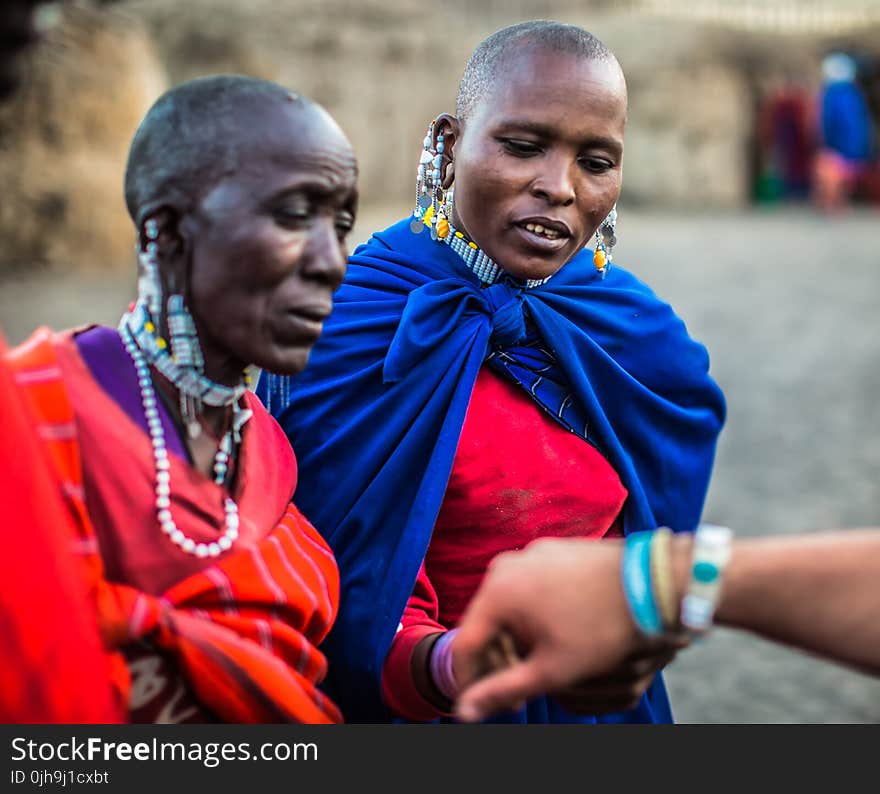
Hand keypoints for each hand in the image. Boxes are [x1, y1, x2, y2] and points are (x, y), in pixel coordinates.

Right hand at [452, 537, 679, 721]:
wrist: (652, 582)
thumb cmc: (601, 628)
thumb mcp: (551, 670)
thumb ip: (502, 690)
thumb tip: (464, 711)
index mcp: (498, 591)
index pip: (464, 644)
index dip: (470, 681)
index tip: (482, 705)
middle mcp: (507, 565)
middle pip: (486, 623)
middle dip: (498, 661)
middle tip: (517, 693)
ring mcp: (532, 554)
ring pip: (509, 606)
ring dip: (517, 639)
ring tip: (541, 665)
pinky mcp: (554, 550)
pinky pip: (531, 588)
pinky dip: (535, 614)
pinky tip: (558, 635)